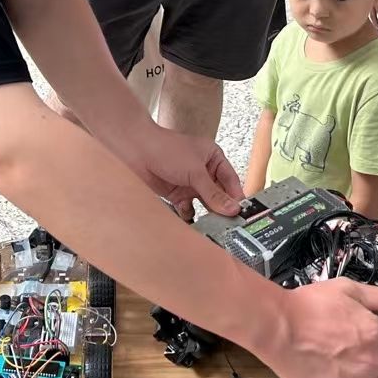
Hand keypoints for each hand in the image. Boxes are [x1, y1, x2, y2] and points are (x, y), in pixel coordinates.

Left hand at [114, 125, 242, 219]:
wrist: (136, 151)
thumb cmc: (166, 149)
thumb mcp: (195, 172)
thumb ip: (214, 193)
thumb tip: (233, 209)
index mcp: (213, 157)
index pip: (231, 180)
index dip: (236, 196)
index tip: (242, 214)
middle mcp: (203, 171)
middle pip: (218, 194)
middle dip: (222, 208)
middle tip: (229, 225)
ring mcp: (190, 183)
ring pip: (204, 203)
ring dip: (207, 214)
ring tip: (213, 227)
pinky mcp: (176, 194)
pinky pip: (188, 209)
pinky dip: (189, 215)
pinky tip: (191, 222)